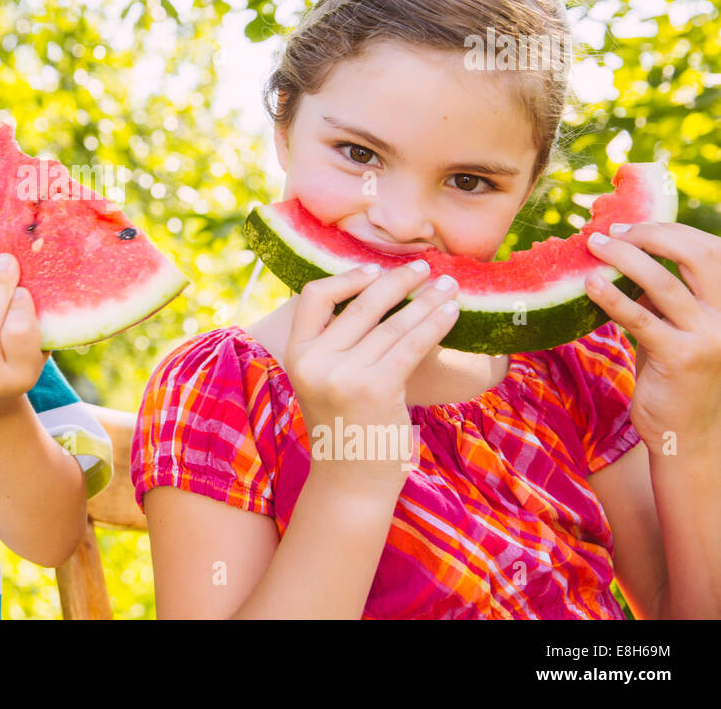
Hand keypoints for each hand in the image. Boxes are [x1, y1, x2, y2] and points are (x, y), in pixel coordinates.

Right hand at [283, 259, 459, 485]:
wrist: (351, 482)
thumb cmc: (347, 427)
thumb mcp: (325, 381)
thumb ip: (337, 344)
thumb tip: (377, 294)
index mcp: (297, 354)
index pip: (313, 297)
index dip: (346, 278)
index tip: (375, 269)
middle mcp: (314, 361)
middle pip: (360, 304)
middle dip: (398, 281)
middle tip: (425, 267)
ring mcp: (342, 375)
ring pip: (392, 324)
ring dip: (426, 300)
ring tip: (450, 286)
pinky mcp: (375, 389)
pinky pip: (411, 345)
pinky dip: (435, 324)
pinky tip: (452, 313)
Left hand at [585, 221, 720, 448]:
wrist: (688, 434)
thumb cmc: (674, 378)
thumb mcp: (671, 329)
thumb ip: (659, 298)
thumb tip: (623, 257)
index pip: (709, 249)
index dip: (669, 229)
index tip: (628, 223)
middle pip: (696, 253)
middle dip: (650, 234)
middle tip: (608, 232)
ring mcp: (710, 336)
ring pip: (665, 281)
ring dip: (625, 256)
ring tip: (592, 245)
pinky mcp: (682, 357)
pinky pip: (641, 318)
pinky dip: (613, 296)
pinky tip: (589, 284)